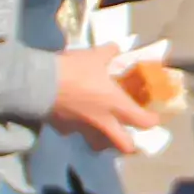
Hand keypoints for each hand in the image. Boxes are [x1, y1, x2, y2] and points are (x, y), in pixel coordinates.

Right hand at [49, 44, 166, 152]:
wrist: (40, 84)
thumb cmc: (74, 70)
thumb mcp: (94, 56)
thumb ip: (108, 52)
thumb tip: (116, 47)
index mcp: (115, 105)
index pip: (141, 121)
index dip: (151, 121)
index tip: (153, 118)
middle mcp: (102, 122)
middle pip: (123, 145)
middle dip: (131, 146)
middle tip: (131, 139)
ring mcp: (82, 129)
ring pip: (98, 143)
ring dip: (103, 140)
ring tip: (102, 131)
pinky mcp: (63, 129)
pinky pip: (74, 132)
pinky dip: (76, 127)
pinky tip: (73, 117)